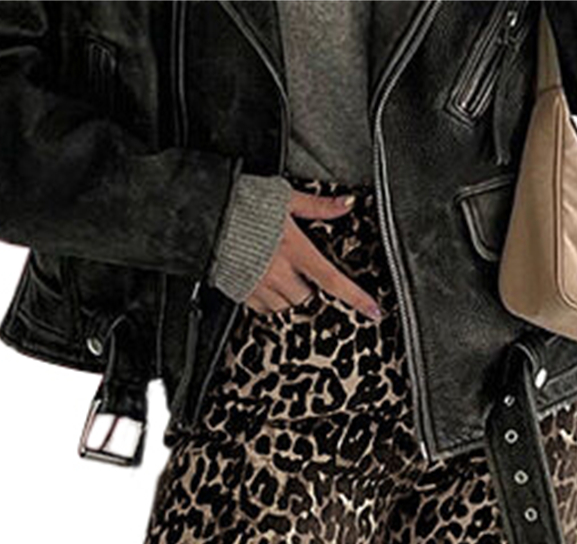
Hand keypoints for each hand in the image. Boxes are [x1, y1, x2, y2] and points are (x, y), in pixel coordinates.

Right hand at [244, 190, 384, 319]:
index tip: (372, 311)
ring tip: (278, 273)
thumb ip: (318, 206)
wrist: (204, 215)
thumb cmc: (243, 203)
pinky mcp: (242, 293)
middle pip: (307, 297)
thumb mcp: (285, 198)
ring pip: (286, 305)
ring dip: (289, 295)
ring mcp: (258, 285)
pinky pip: (264, 309)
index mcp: (293, 248)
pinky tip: (263, 281)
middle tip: (298, 271)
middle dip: (308, 289)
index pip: (331, 279)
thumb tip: (346, 204)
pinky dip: (269, 301)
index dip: (355, 297)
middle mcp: (278, 272)